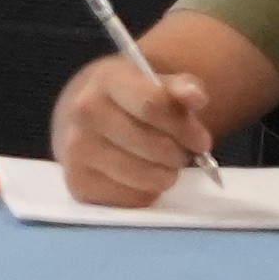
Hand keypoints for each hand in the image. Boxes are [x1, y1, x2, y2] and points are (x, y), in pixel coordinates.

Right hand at [51, 50, 214, 205]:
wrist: (81, 115)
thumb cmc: (126, 98)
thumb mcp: (152, 82)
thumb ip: (179, 88)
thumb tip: (196, 96)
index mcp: (106, 80)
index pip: (152, 105)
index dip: (184, 127)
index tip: (201, 140)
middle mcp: (84, 114)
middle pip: (152, 146)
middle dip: (178, 155)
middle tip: (182, 156)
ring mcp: (77, 151)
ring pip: (143, 177)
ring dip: (165, 176)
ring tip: (165, 166)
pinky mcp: (77, 184)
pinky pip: (130, 199)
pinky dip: (146, 193)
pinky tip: (143, 178)